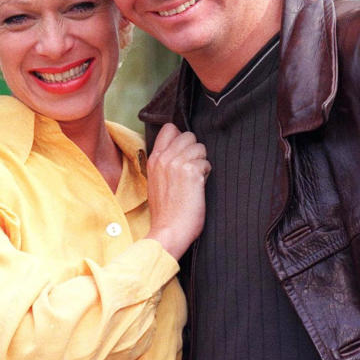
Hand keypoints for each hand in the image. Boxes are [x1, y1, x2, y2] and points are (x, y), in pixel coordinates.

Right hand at [144, 123, 209, 258]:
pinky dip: (206, 174)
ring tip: (193, 181)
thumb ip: (164, 163)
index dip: (181, 137)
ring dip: (201, 163)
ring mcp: (177, 163)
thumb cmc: (166, 212)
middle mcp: (164, 157)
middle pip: (188, 135)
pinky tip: (198, 188)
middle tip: (190, 170)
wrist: (169, 231)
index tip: (184, 152)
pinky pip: (206, 163)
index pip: (169, 129)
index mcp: (154, 159)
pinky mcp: (191, 172)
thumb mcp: (156, 181)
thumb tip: (181, 151)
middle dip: (194, 150)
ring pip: (200, 147)